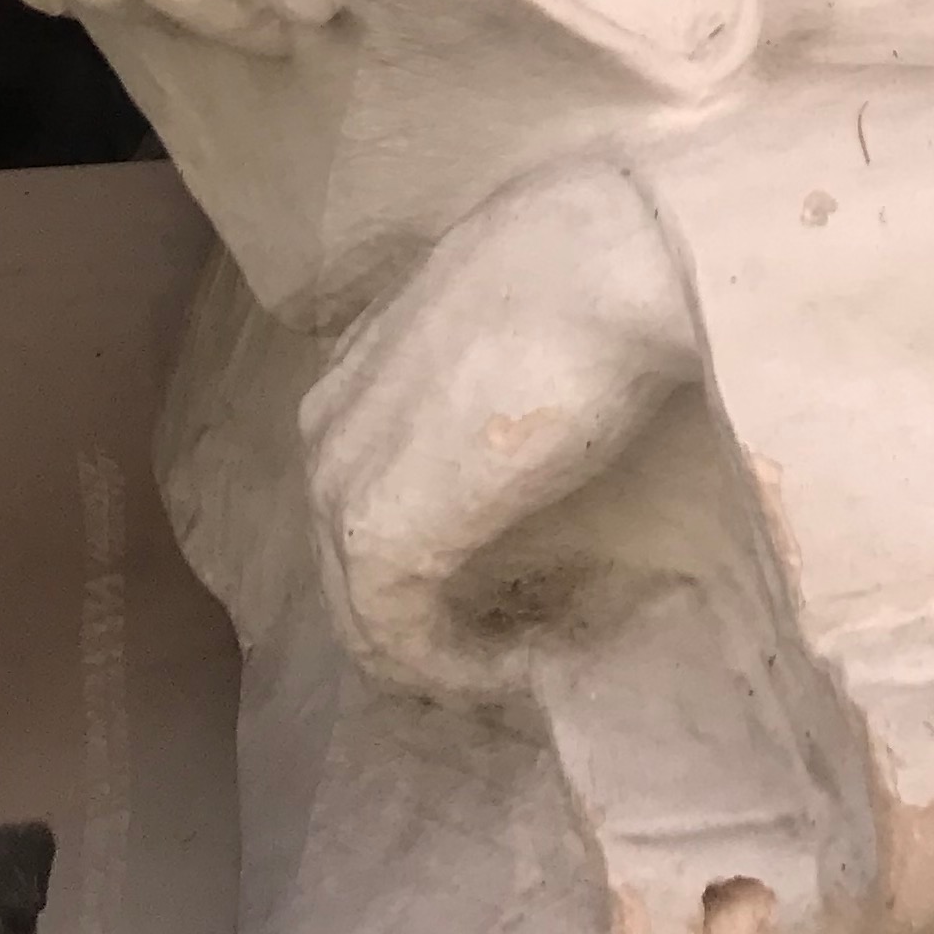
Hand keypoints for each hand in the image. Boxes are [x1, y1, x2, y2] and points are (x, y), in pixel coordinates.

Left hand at [300, 155, 698, 702]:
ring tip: (531, 656)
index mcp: (353, 368)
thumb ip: (489, 380)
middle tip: (523, 636)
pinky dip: (458, 669)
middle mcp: (325, 426)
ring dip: (445, 648)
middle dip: (431, 611)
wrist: (608, 263)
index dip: (430, 553)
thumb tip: (526, 420)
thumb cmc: (590, 278)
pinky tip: (525, 665)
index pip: (369, 490)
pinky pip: (396, 639)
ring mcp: (339, 485)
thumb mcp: (519, 329)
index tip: (512, 586)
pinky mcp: (376, 542)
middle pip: (356, 558)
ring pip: (368, 608)